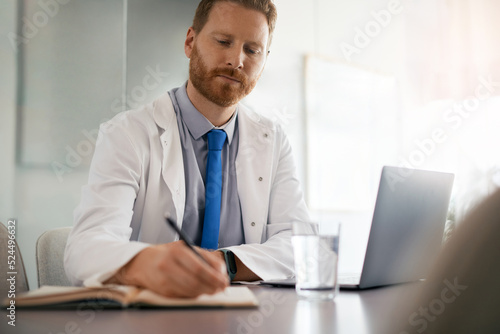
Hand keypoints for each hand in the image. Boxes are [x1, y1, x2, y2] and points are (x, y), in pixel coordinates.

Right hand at [107, 241, 228, 297]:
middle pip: (196, 280)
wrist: (141, 262)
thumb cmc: (168, 254)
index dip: (214, 276)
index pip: (199, 267)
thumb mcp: (185, 248)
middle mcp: (168, 265)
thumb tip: (221, 271)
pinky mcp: (162, 291)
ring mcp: (164, 279)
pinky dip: (195, 295)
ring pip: (190, 290)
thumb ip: (204, 256)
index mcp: (176, 251)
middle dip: (213, 286)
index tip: (224, 279)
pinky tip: (201, 291)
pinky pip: (184, 296)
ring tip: (214, 289)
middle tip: (222, 287)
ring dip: (206, 292)